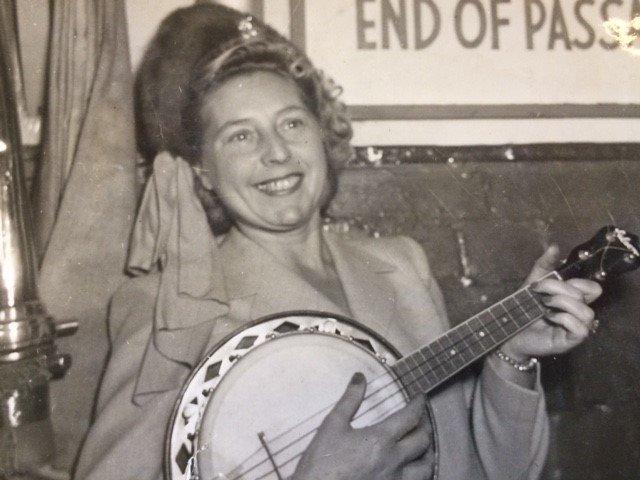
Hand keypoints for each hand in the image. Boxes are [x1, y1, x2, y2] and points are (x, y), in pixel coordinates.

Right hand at [292, 372, 434, 479]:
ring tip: (424, 444)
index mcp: (381, 440)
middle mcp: (394, 461)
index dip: (419, 404)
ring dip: (428, 452)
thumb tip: (360, 377)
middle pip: (423, 440)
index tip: (420, 397)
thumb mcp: (333, 425)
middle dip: (426, 424)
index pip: (410, 417)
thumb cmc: (321, 462)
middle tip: (422, 416)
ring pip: (426, 467)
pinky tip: (412, 469)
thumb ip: (350, 399)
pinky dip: (420, 473)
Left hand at [501, 245, 602, 360]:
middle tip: (539, 293)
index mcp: (574, 299)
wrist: (508, 331)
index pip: (592, 287)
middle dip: (560, 288)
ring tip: (544, 305)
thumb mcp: (533, 283)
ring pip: (587, 312)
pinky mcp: (570, 341)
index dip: (572, 281)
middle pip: (588, 294)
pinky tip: (548, 317)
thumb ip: (544, 265)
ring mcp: (577, 328)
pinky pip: (581, 329)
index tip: (541, 283)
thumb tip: (555, 246)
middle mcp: (579, 312)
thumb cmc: (523, 308)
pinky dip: (563, 319)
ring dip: (562, 303)